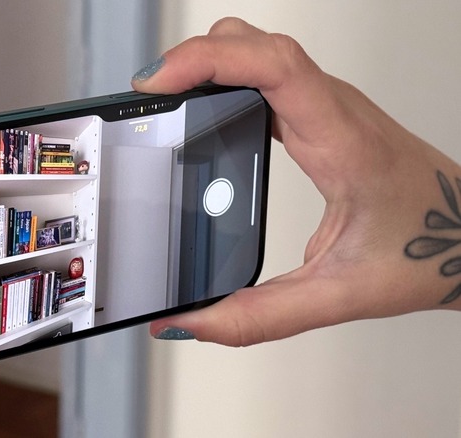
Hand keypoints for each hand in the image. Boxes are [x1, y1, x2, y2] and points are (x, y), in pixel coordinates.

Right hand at [133, 18, 460, 345]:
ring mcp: (327, 107)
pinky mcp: (319, 114)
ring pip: (257, 49)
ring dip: (206, 61)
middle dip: (192, 57)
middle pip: (254, 44)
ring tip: (163, 95)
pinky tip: (201, 107)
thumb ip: (258, 317)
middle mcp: (333, 110)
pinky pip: (264, 73)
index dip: (208, 60)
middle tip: (147, 93)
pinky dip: (224, 76)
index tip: (159, 82)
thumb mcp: (338, 294)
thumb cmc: (428, 251)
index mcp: (342, 142)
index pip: (273, 67)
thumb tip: (189, 322)